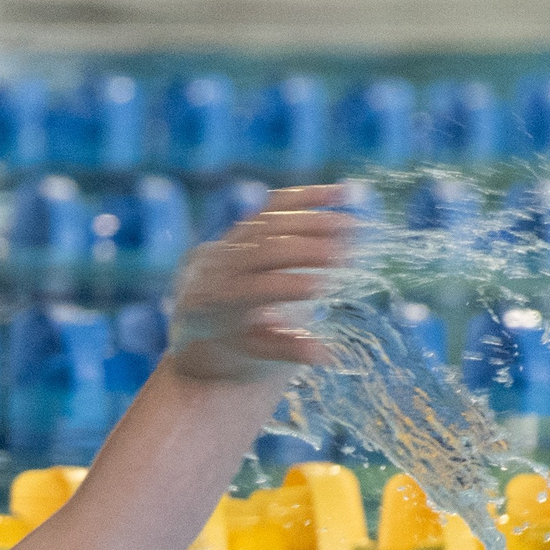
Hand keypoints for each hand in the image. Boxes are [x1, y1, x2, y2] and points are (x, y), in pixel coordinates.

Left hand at [168, 186, 350, 382]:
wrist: (196, 316)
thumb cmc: (231, 345)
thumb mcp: (254, 355)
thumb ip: (285, 350)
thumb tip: (325, 356)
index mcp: (217, 303)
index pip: (252, 290)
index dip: (286, 286)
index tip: (322, 287)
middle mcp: (219, 265)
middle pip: (264, 250)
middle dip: (305, 250)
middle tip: (347, 254)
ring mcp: (230, 239)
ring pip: (272, 222)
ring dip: (314, 220)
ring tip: (353, 225)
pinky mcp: (244, 223)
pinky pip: (275, 204)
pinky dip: (308, 197)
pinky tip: (342, 193)